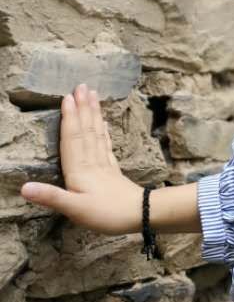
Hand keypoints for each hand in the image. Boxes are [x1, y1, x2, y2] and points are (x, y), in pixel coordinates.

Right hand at [19, 84, 143, 234]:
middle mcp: (92, 162)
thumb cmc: (107, 214)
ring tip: (93, 95)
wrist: (140, 215)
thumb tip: (24, 187)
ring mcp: (104, 164)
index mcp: (80, 169)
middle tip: (82, 86)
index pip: (73, 138)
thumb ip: (50, 197)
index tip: (68, 97)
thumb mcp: (74, 209)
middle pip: (86, 130)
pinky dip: (103, 131)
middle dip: (83, 108)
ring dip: (93, 114)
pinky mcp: (112, 170)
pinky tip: (103, 122)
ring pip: (96, 134)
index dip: (69, 118)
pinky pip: (105, 145)